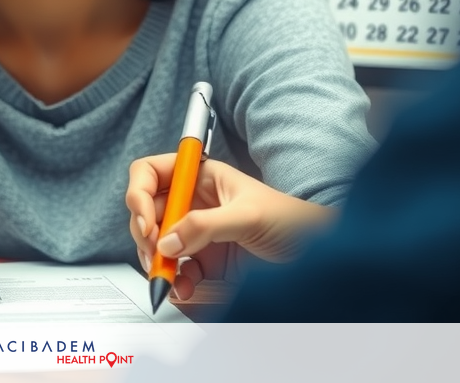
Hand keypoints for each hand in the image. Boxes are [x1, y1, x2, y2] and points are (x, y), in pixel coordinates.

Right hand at [125, 155, 333, 299]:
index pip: (152, 172)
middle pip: (147, 211)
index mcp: (202, 176)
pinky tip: (183, 288)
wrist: (319, 257)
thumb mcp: (249, 216)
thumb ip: (205, 226)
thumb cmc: (294, 222)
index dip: (139, 193)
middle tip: (155, 252)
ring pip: (156, 243)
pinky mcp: (204, 261)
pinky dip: (173, 281)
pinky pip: (175, 270)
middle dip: (145, 232)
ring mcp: (197, 232)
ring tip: (168, 275)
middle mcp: (194, 201)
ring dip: (156, 261)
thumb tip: (167, 240)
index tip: (146, 220)